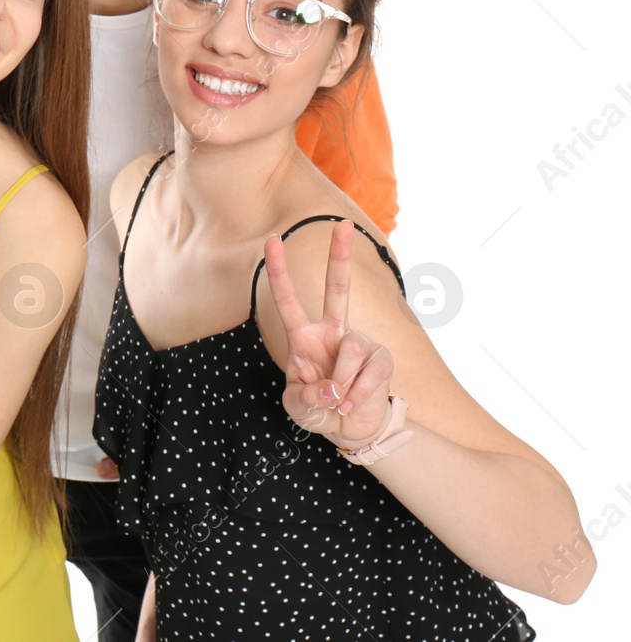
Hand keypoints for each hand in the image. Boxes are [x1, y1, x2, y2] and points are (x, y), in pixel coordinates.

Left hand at [265, 222, 395, 449]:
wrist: (350, 429)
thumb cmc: (318, 409)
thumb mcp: (299, 408)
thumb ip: (306, 399)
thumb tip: (332, 388)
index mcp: (304, 337)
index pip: (287, 300)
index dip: (280, 271)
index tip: (272, 239)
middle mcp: (332, 332)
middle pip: (338, 289)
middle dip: (340, 256)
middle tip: (344, 225)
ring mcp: (359, 343)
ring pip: (353, 347)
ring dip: (343, 379)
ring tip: (339, 400)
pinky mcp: (381, 359)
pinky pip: (372, 371)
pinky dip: (359, 393)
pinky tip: (352, 404)